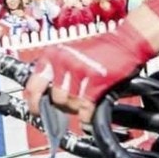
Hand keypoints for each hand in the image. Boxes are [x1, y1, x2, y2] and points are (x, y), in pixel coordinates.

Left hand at [19, 23, 153, 114]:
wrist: (125, 42)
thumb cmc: (98, 49)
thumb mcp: (68, 54)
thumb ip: (54, 71)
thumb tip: (43, 95)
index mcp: (53, 55)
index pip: (33, 84)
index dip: (33, 102)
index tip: (36, 110)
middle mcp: (63, 62)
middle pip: (55, 98)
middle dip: (62, 106)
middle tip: (69, 105)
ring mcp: (80, 71)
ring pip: (70, 103)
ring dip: (76, 109)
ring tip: (83, 102)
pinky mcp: (96, 81)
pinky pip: (85, 108)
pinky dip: (87, 115)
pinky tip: (89, 113)